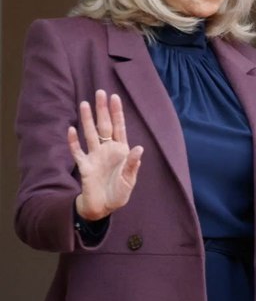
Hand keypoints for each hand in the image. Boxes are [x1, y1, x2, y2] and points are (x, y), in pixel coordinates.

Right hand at [69, 90, 143, 220]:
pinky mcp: (84, 166)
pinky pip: (77, 151)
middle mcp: (107, 150)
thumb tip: (139, 148)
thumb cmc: (119, 193)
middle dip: (102, 110)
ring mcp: (94, 156)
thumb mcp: (129, 180)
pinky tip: (71, 129)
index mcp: (121, 151)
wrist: (103, 207)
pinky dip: (73, 141)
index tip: (115, 97)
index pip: (119, 128)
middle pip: (104, 126)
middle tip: (100, 92)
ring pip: (90, 134)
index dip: (117, 113)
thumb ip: (133, 164)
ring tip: (85, 104)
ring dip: (87, 120)